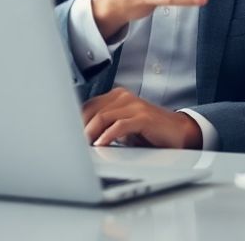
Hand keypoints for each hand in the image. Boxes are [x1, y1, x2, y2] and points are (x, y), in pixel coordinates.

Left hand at [82, 88, 202, 147]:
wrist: (178, 132)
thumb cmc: (148, 131)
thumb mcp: (122, 127)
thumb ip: (104, 126)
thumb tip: (77, 137)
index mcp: (116, 96)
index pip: (86, 106)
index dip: (74, 122)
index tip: (66, 138)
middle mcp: (124, 97)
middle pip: (91, 111)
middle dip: (79, 130)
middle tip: (72, 146)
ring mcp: (134, 105)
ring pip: (102, 117)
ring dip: (89, 134)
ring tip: (83, 147)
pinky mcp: (144, 117)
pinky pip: (120, 125)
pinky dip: (107, 136)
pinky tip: (101, 145)